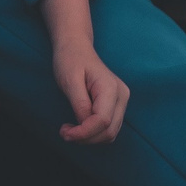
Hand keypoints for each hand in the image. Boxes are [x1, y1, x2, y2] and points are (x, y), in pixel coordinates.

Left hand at [41, 0, 129, 145]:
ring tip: (69, 129)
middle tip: (64, 132)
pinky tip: (78, 126)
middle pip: (110, 131)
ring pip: (111, 133)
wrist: (76, 48)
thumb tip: (84, 123)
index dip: (84, 132)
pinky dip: (94, 133)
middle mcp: (122, 96)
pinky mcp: (116, 105)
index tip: (65, 132)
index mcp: (110, 88)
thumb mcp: (69, 80)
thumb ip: (79, 102)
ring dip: (90, 138)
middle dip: (86, 138)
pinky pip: (109, 128)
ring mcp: (121, 101)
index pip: (103, 120)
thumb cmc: (70, 60)